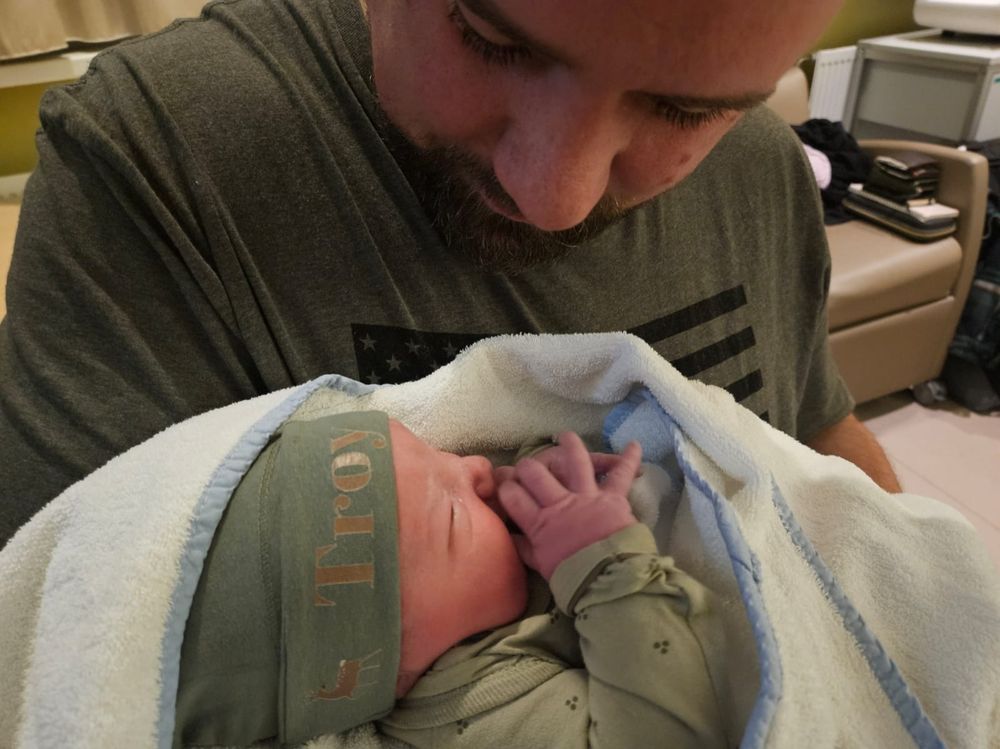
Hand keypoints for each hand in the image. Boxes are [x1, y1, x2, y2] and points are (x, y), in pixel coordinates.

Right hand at [497, 432, 641, 579]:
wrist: (608, 582)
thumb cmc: (574, 579)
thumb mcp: (542, 566)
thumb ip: (525, 549)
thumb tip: (508, 537)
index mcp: (540, 524)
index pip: (513, 496)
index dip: (505, 487)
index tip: (503, 484)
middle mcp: (559, 504)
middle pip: (535, 473)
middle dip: (526, 466)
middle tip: (526, 466)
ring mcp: (586, 497)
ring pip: (575, 462)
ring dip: (570, 446)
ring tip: (565, 436)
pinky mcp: (613, 498)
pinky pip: (620, 475)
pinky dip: (629, 460)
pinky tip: (634, 445)